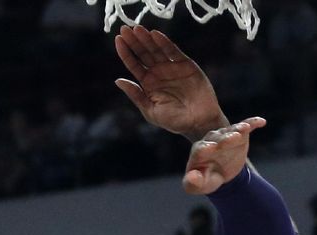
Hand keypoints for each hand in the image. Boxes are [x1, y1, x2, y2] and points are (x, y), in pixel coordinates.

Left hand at [115, 25, 227, 141]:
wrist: (198, 123)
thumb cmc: (174, 121)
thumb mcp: (151, 110)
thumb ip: (136, 95)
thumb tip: (117, 80)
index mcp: (148, 83)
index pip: (134, 64)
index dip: (126, 52)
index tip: (118, 40)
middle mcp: (158, 73)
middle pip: (143, 53)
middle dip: (134, 41)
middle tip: (125, 29)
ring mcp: (171, 67)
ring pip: (156, 50)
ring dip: (147, 39)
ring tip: (137, 29)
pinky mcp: (185, 64)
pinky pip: (173, 51)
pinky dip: (164, 43)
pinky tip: (155, 35)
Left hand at [183, 118, 265, 194]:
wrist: (221, 174)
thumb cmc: (206, 180)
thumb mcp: (199, 185)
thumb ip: (193, 183)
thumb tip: (192, 178)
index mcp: (199, 152)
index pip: (200, 149)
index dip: (204, 149)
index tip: (209, 148)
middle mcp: (211, 141)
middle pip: (217, 138)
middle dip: (224, 138)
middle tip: (233, 137)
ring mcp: (225, 136)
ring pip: (231, 131)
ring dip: (238, 130)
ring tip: (244, 128)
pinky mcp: (239, 135)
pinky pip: (246, 126)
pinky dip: (252, 123)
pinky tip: (261, 122)